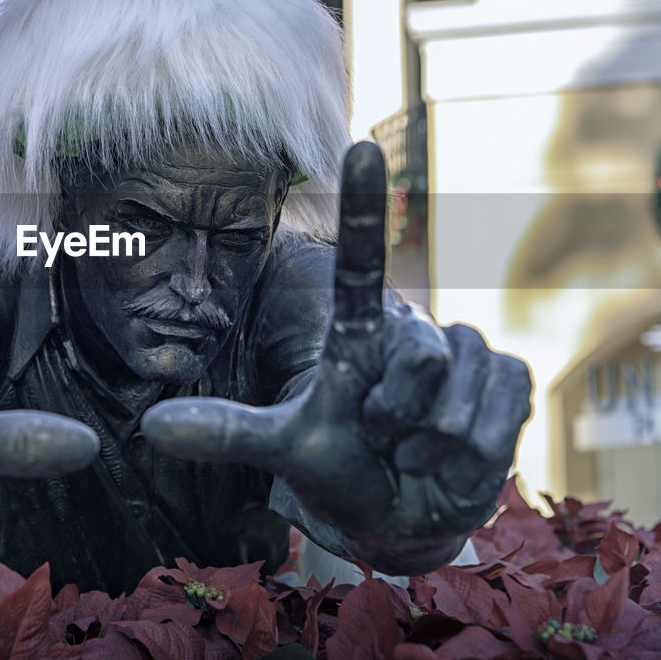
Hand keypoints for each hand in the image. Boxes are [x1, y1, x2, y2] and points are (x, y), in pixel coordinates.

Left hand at [141, 142, 530, 569]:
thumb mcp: (284, 448)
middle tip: (383, 441)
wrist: (404, 513)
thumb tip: (150, 428)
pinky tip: (457, 460)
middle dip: (396, 419)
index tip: (359, 146)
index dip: (364, 206)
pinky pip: (498, 415)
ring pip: (456, 400)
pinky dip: (474, 456)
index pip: (359, 262)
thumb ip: (225, 432)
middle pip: (420, 360)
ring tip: (415, 454)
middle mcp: (412, 328)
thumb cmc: (340, 466)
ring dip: (433, 447)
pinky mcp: (509, 378)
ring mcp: (466, 351)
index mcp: (358, 331)